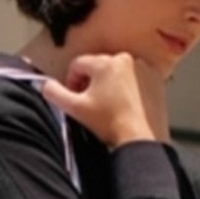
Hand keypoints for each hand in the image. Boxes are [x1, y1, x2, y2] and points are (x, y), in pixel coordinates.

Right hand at [40, 53, 169, 147]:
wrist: (141, 139)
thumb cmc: (109, 124)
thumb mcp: (75, 109)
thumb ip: (54, 93)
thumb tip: (43, 84)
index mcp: (104, 63)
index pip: (77, 64)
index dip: (71, 82)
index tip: (75, 98)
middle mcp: (125, 59)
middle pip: (98, 67)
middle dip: (91, 83)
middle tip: (91, 105)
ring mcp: (143, 68)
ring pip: (116, 72)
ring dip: (110, 84)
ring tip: (109, 106)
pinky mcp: (156, 79)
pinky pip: (135, 78)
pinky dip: (128, 87)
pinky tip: (125, 105)